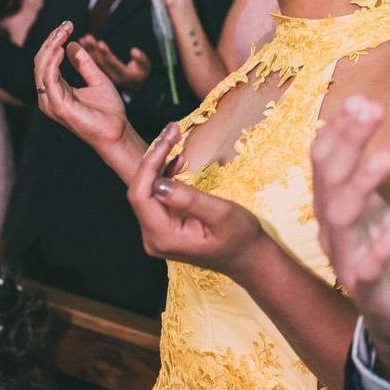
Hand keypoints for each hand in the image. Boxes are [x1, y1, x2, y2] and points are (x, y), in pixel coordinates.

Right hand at [34, 20, 129, 151]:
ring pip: (42, 67)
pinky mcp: (57, 105)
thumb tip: (71, 44)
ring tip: (64, 32)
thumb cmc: (109, 111)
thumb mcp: (97, 79)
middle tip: (66, 24)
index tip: (68, 25)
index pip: (47, 61)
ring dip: (52, 46)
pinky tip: (61, 48)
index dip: (55, 42)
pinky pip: (49, 78)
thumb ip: (84, 63)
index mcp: (56, 90)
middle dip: (52, 40)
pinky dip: (53, 61)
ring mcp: (50, 101)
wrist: (117, 131)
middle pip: (41, 62)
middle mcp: (48, 96)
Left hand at [77, 35, 151, 94]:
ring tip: (84, 39)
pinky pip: (89, 64)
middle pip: (100, 63)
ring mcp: (103, 79)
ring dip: (87, 50)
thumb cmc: (140, 72)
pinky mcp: (96, 77)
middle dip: (93, 49)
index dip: (106, 54)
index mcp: (123, 76)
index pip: (113, 64)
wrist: (132, 85)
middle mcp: (111, 79)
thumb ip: (140, 58)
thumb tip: (134, 51)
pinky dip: (85, 53)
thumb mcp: (144, 66)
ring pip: (93, 63)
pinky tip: (81, 44)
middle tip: (88, 38)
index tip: (100, 43)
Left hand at [128, 122, 265, 276]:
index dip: (150, 164)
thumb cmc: (241, 237)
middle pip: (140, 193)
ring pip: (147, 194)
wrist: (249, 258)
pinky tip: (175, 161)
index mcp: (163, 236)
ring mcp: (157, 235)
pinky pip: (156, 199)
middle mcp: (153, 238)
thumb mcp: (221, 214)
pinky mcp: (164, 229)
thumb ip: (189, 199)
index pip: (141, 195)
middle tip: (171, 131)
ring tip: (173, 139)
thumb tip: (159, 183)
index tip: (167, 139)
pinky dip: (164, 178)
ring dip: (158, 165)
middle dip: (153, 159)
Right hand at [312, 95, 389, 375]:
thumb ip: (363, 165)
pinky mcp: (369, 292)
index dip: (339, 130)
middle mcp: (333, 232)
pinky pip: (367, 270)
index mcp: (332, 208)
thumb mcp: (373, 205)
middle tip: (371, 110)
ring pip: (341, 220)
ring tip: (384, 159)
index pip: (323, 161)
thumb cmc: (384, 256)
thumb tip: (360, 107)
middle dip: (348, 143)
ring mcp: (348, 262)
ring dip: (360, 187)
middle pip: (329, 180)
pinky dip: (379, 249)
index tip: (360, 100)